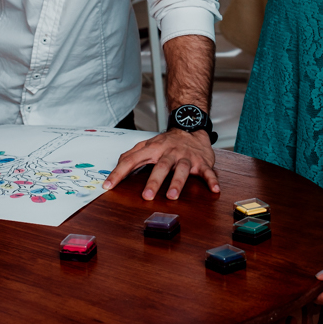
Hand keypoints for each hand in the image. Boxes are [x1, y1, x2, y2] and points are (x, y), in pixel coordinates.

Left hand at [102, 129, 220, 199]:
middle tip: (146, 196)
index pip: (132, 160)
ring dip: (178, 182)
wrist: (191, 127)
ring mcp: (186, 157)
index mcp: (153, 149)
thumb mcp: (148, 144)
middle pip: (161, 166)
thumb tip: (117, 165)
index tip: (108, 186)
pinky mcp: (202, 162)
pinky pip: (207, 172)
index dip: (119, 173)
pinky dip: (211, 180)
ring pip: (182, 169)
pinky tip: (214, 190)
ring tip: (172, 196)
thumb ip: (132, 155)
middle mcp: (170, 152)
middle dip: (154, 181)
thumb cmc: (167, 141)